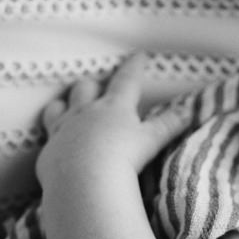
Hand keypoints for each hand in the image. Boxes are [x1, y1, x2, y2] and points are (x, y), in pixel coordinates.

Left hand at [36, 53, 190, 184]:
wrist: (83, 183)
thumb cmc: (122, 159)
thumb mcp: (151, 140)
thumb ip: (169, 124)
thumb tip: (190, 110)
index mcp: (114, 107)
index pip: (126, 80)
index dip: (133, 67)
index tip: (138, 55)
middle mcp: (85, 113)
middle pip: (85, 88)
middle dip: (92, 85)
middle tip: (98, 86)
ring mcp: (63, 130)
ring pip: (58, 107)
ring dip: (64, 105)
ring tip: (67, 106)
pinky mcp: (49, 152)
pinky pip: (48, 139)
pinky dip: (53, 139)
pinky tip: (57, 146)